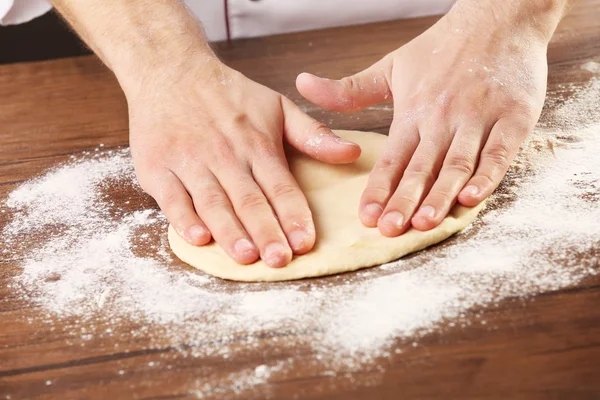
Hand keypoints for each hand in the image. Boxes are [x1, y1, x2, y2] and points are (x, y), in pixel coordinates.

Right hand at [127, 59, 359, 265]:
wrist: (170, 71)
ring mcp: (190, 162)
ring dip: (230, 231)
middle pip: (249, 200)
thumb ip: (313, 134)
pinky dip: (184, 219)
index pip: (280, 186)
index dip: (294, 215)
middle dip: (266, 232)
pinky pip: (172, 198)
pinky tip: (199, 239)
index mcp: (257, 144)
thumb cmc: (228, 95)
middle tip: (280, 260)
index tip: (306, 241)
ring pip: (213, 202)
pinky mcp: (158, 168)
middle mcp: (225, 154)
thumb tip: (352, 153)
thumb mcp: (277, 106)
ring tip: (247, 256)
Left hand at [297, 0, 553, 236]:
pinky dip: (487, 175)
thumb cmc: (443, 48)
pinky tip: (471, 197)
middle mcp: (442, 119)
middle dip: (405, 201)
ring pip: (456, 164)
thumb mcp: (391, 67)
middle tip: (390, 230)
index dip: (378, 189)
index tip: (366, 218)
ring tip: (424, 222)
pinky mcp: (513, 119)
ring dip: (441, 195)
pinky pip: (499, 152)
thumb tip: (302, 85)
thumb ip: (350, 89)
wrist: (498, 17)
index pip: (392, 158)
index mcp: (413, 112)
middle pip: (421, 167)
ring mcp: (479, 119)